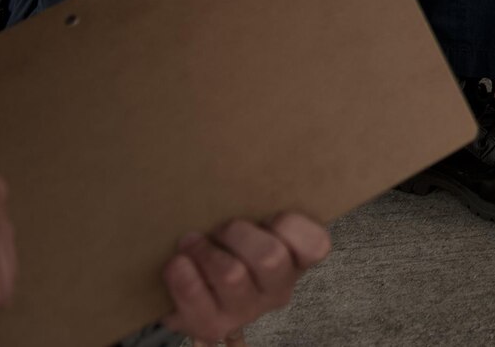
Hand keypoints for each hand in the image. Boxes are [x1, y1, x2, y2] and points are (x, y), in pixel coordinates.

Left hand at [160, 214, 329, 343]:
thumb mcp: (253, 229)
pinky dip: (182, 273)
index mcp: (296, 262)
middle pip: (270, 258)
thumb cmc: (229, 249)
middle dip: (238, 234)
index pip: (316, 245)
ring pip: (232, 275)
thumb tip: (240, 168)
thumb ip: (258, 208)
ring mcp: (246, 311)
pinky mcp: (213, 325)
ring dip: (205, 251)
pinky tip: (178, 262)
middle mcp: (278, 290)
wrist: (195, 295)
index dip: (292, 225)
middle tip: (221, 228)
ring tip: (190, 242)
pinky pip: (196, 294)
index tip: (268, 216)